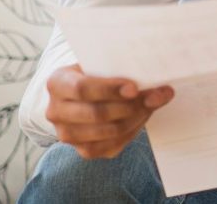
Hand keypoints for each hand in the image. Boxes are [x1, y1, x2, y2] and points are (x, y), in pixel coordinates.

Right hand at [45, 64, 173, 158]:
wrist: (84, 95)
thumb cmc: (96, 75)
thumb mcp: (102, 66)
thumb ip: (125, 72)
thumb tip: (161, 90)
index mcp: (57, 83)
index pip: (81, 88)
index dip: (110, 89)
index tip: (134, 88)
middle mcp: (56, 112)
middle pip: (95, 114)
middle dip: (129, 106)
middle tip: (152, 97)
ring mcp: (67, 134)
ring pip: (106, 132)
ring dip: (134, 119)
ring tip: (150, 106)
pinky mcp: (83, 150)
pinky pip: (111, 146)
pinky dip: (131, 132)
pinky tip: (141, 118)